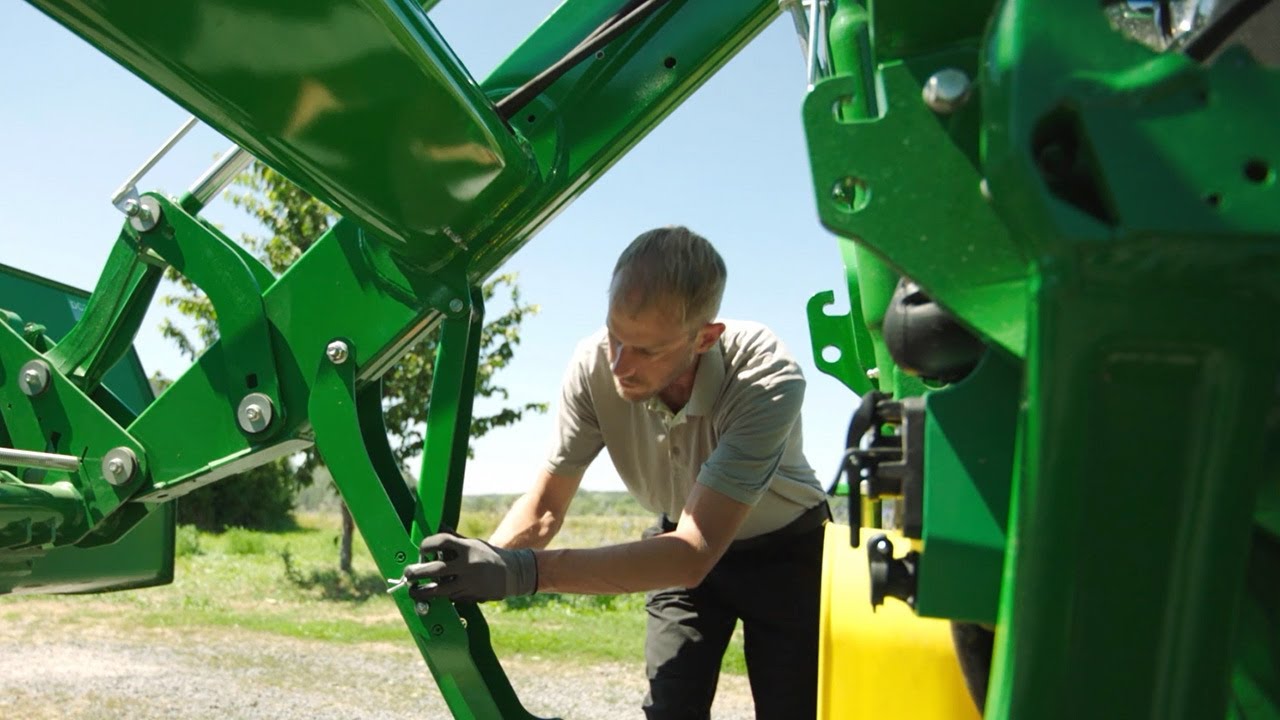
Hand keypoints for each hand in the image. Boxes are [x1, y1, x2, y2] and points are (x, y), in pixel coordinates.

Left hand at [403, 533, 537, 602]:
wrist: (513, 573)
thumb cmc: (489, 555)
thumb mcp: (474, 544)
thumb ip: (455, 538)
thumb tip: (438, 526)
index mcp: (468, 548)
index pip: (442, 542)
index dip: (427, 544)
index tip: (420, 548)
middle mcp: (468, 565)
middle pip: (435, 570)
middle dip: (417, 573)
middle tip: (407, 573)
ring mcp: (469, 582)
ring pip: (440, 590)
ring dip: (423, 591)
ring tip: (412, 590)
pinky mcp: (471, 596)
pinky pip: (451, 597)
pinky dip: (442, 596)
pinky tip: (433, 595)